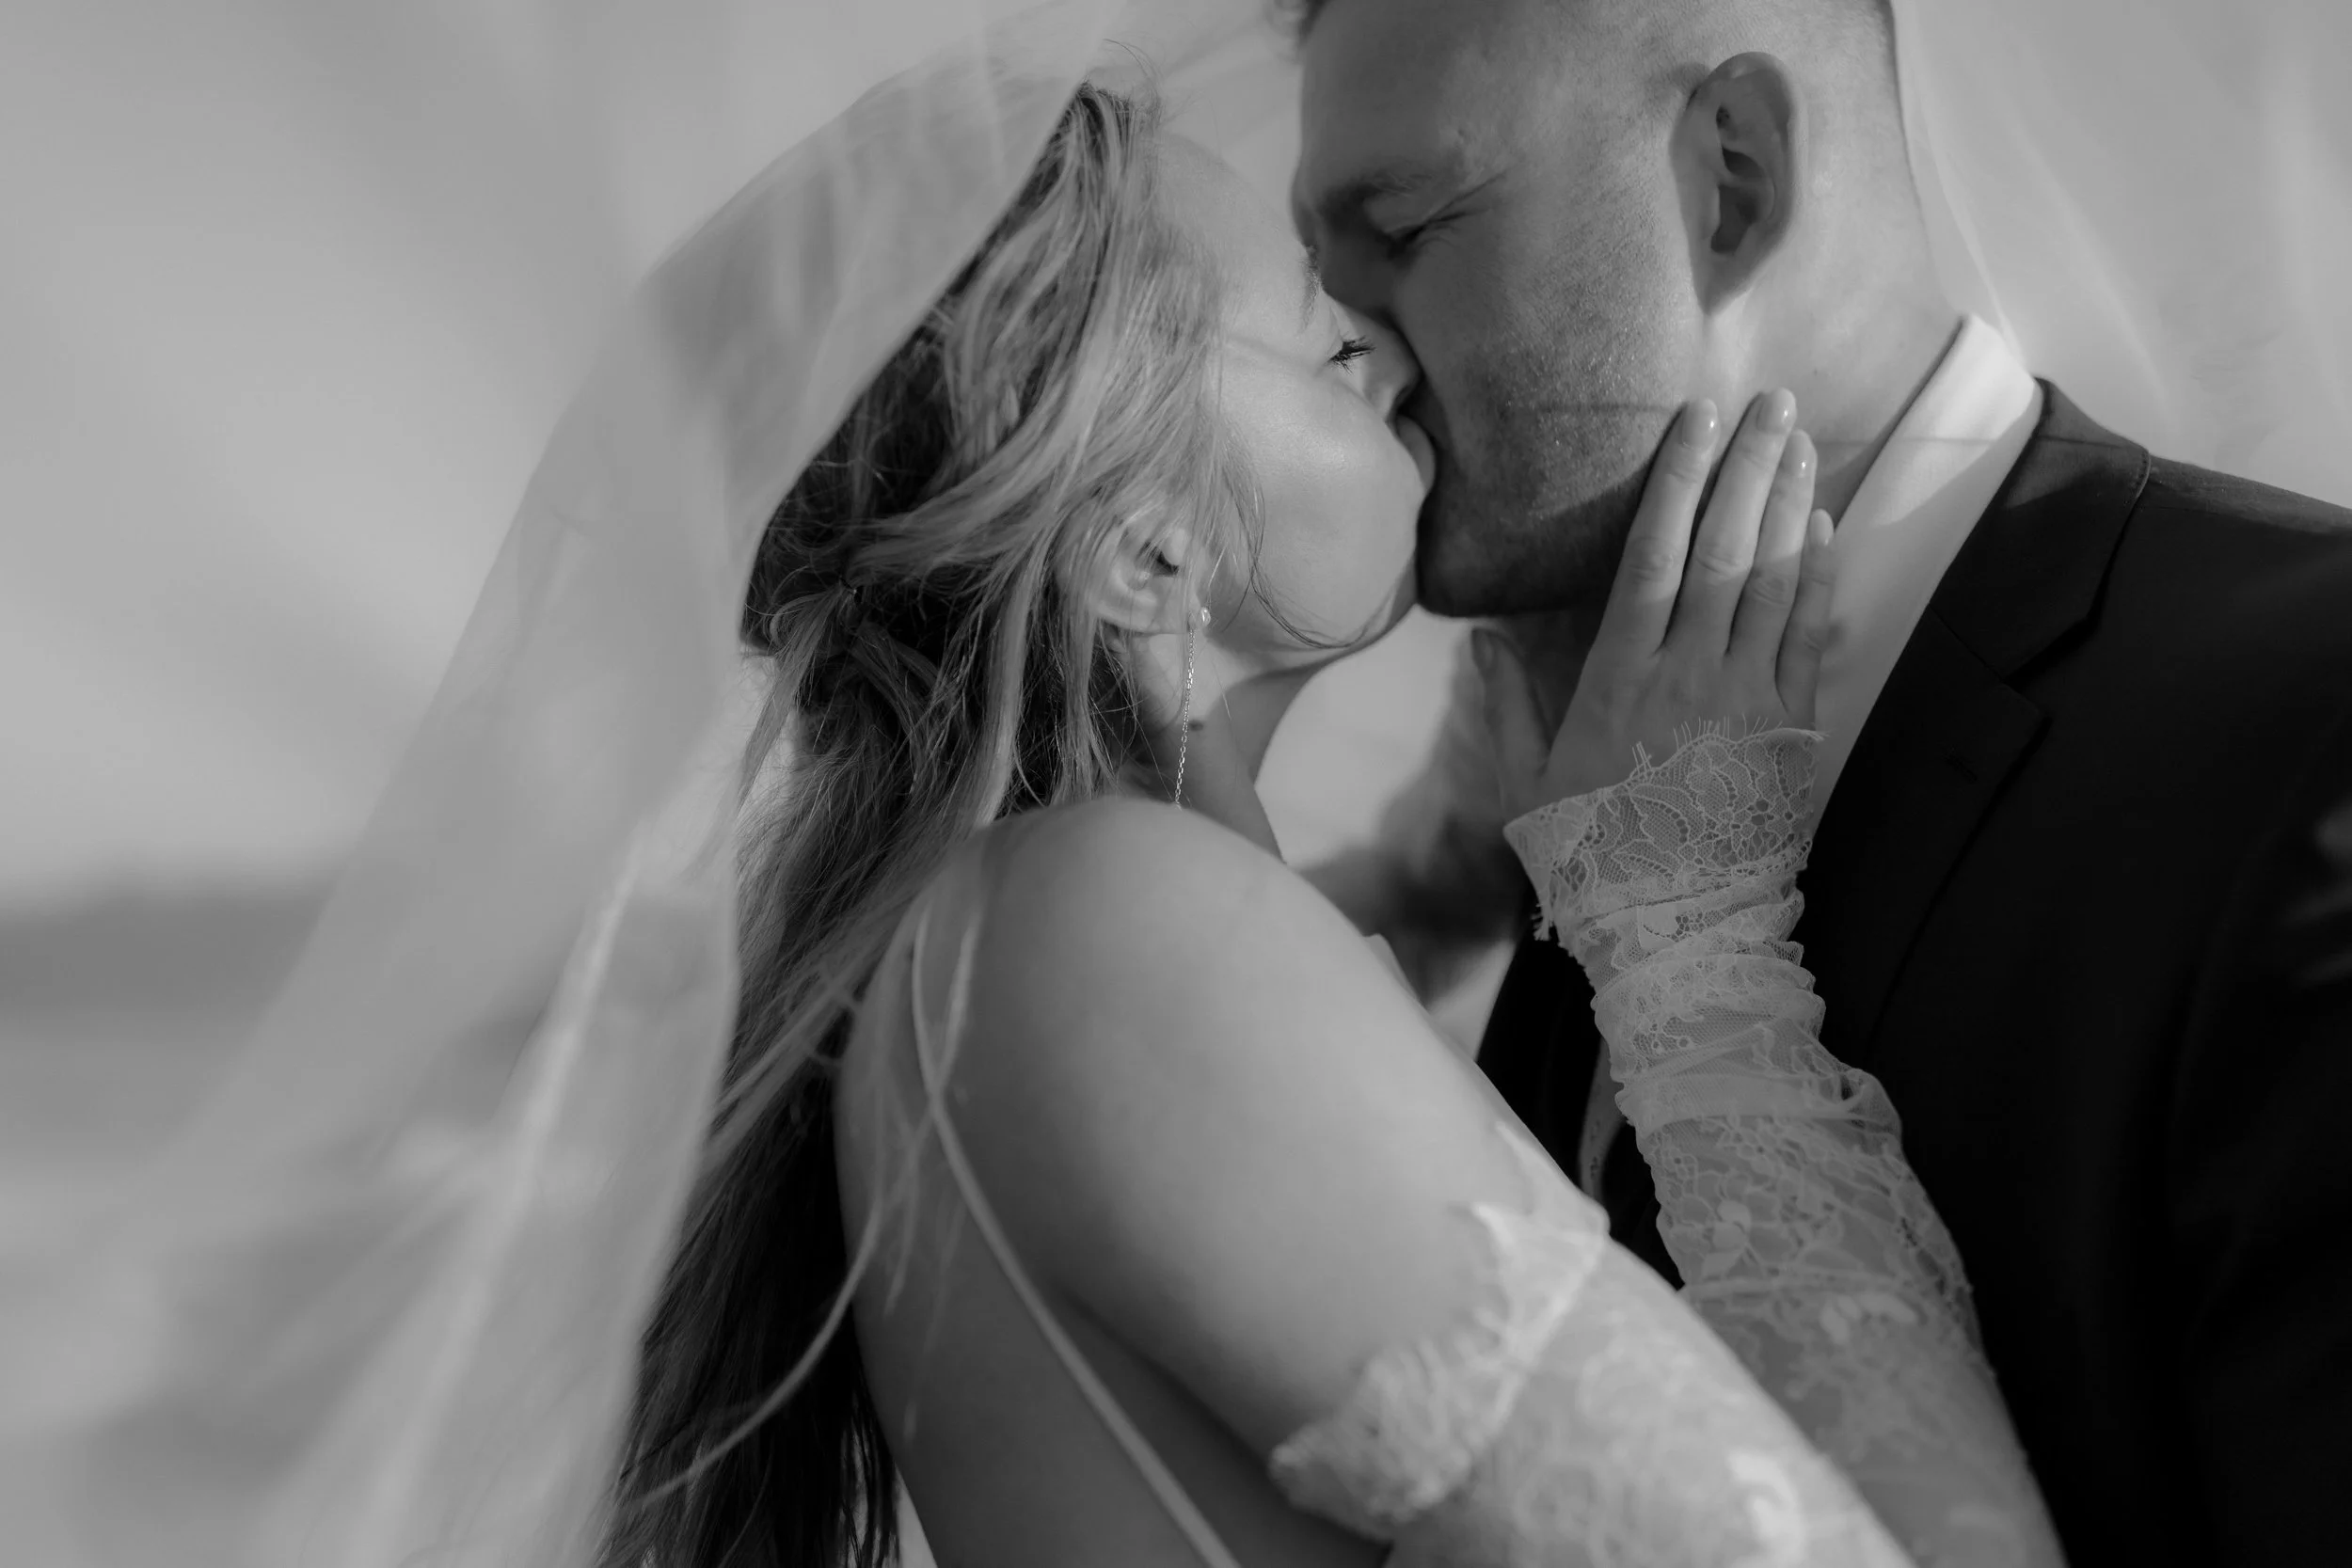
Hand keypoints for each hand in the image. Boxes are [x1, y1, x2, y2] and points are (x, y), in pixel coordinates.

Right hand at [1476, 391, 1835, 818]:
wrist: (1672, 926)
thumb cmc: (1591, 856)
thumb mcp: (1526, 787)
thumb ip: (1507, 709)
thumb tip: (1481, 641)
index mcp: (1619, 678)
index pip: (1652, 555)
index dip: (1676, 480)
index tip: (1696, 418)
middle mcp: (1689, 673)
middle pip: (1725, 548)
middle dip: (1748, 467)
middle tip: (1773, 402)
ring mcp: (1747, 696)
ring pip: (1775, 579)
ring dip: (1790, 504)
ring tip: (1802, 442)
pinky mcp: (1791, 726)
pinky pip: (1808, 635)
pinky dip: (1819, 577)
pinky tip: (1822, 528)